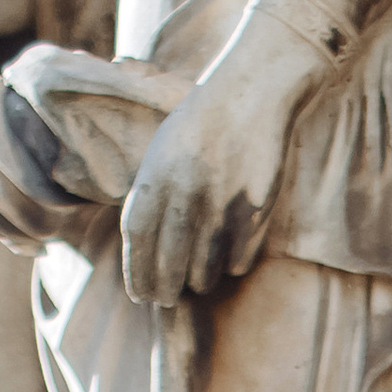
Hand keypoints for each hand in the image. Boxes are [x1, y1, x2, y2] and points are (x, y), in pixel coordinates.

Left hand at [117, 10, 317, 307]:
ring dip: (198, 280)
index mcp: (155, 175)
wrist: (254, 90)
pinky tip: (226, 265)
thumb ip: (153, 192)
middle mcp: (184, 194)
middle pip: (169, 261)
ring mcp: (220, 205)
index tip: (139, 295)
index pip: (137, 240)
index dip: (136, 273)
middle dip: (164, 287)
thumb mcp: (164, 148)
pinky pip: (238, 257)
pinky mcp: (254, 211)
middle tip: (164, 301)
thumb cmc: (203, 120)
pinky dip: (230, 265)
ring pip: (204, 267)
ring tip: (195, 284)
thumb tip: (146, 245)